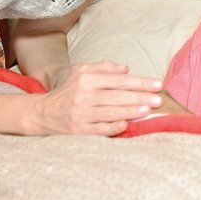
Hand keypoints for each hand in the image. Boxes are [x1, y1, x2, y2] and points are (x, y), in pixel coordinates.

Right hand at [26, 60, 162, 135]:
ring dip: (130, 112)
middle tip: (158, 99)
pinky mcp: (77, 131)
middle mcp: (83, 96)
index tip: (157, 84)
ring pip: (109, 113)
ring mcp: (80, 115)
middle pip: (116, 96)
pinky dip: (113, 128)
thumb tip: (126, 68)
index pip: (117, 80)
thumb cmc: (68, 91)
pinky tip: (126, 125)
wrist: (41, 114)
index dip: (139, 82)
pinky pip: (98, 130)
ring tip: (148, 110)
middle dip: (139, 97)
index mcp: (86, 80)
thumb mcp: (80, 72)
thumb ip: (103, 68)